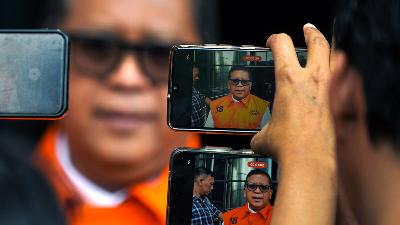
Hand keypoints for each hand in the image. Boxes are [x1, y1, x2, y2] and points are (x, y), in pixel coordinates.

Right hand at [251, 24, 336, 224]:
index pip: (281, 44)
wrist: (309, 161)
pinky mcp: (337, 104)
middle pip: (316, 41)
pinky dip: (336, 75)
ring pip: (335, 57)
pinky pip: (341, 81)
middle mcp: (311, 80)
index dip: (275, 39)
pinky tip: (328, 83)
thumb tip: (258, 140)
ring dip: (329, 50)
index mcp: (288, 80)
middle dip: (310, 33)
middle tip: (306, 31)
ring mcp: (328, 90)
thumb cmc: (286, 146)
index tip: (273, 41)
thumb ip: (261, 133)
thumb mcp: (264, 137)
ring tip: (323, 51)